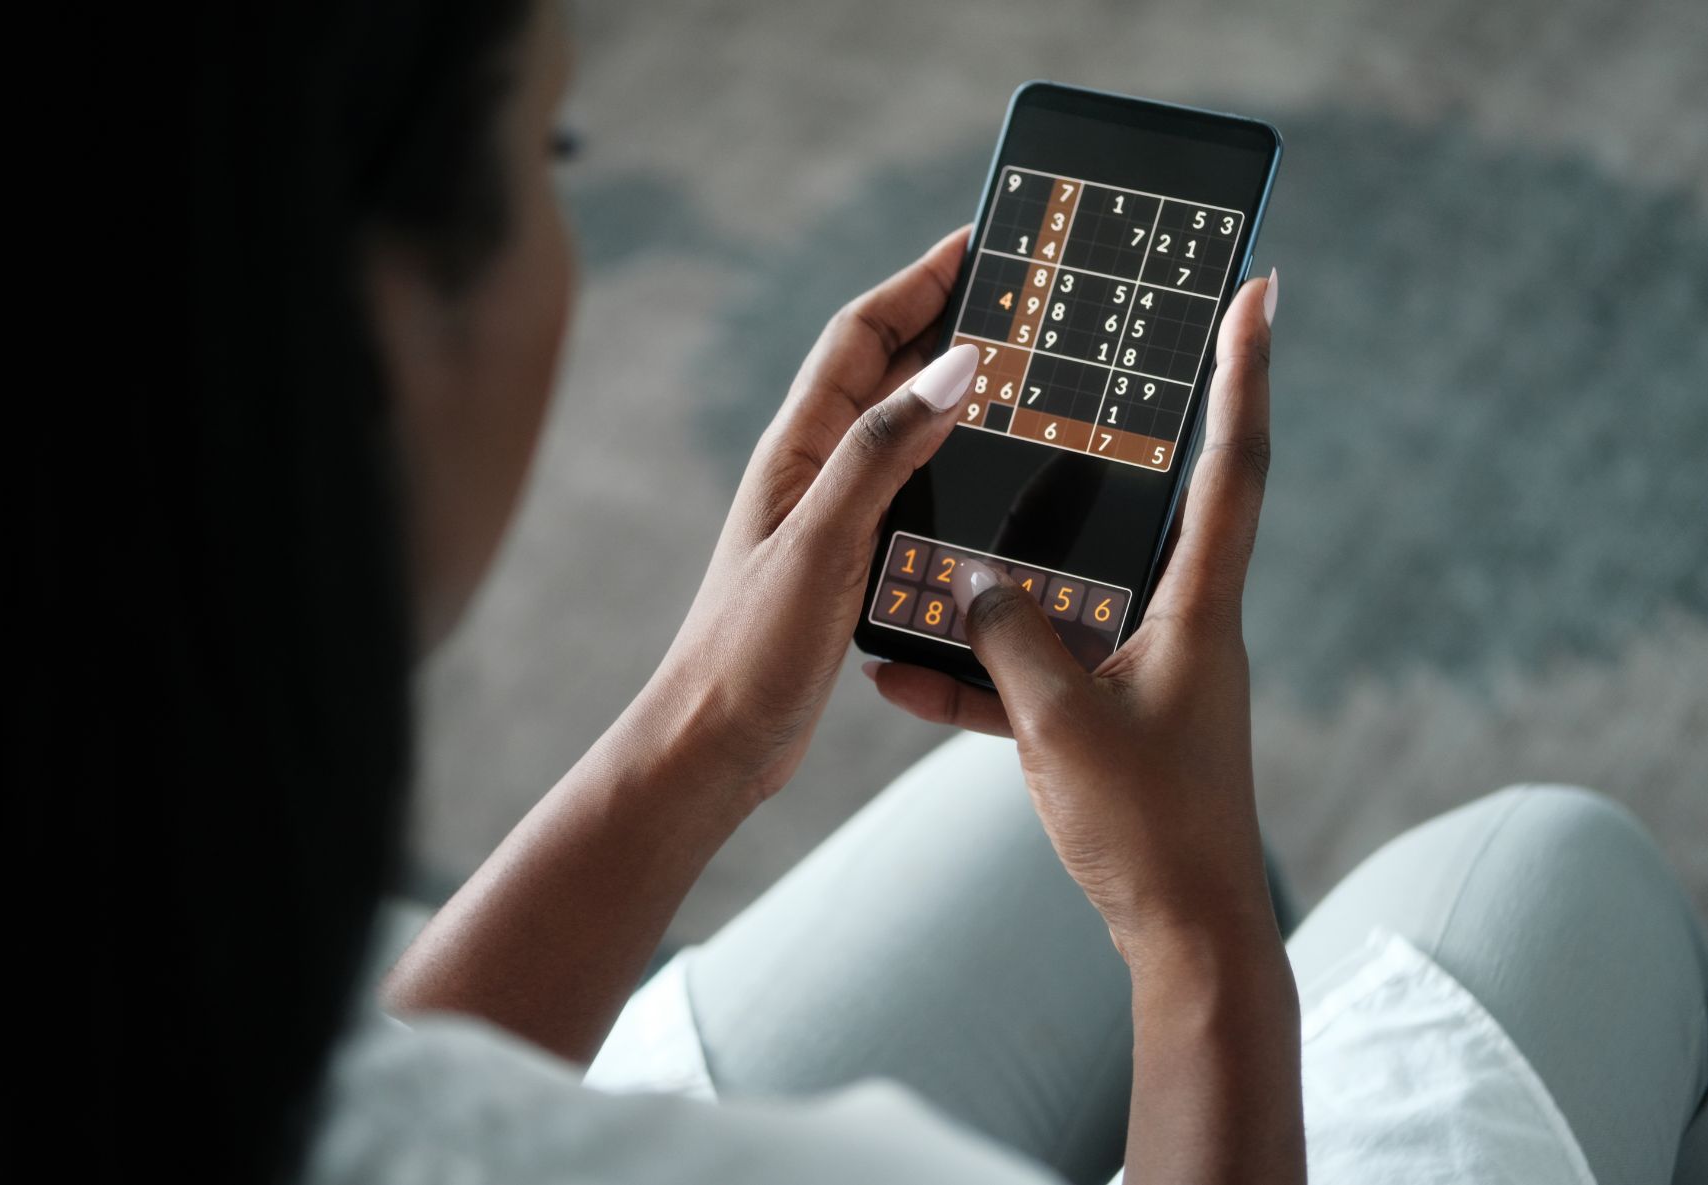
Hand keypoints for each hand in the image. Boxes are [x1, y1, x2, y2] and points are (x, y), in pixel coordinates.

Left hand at [639, 228, 977, 802]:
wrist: (715, 741)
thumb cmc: (749, 647)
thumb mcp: (822, 541)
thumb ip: (883, 452)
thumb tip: (954, 364)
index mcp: (797, 449)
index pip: (860, 336)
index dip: (916, 282)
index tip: (977, 244)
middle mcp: (814, 470)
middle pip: (887, 372)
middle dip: (947, 325)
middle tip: (1020, 301)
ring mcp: (833, 515)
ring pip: (904, 432)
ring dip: (955, 396)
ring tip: (1024, 375)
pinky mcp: (849, 561)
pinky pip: (909, 490)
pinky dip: (952, 466)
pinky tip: (992, 477)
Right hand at [868, 272, 1280, 959]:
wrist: (1182, 939)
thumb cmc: (1148, 827)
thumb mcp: (1062, 723)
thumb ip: (1009, 638)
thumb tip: (971, 578)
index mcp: (1200, 608)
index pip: (1234, 465)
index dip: (1245, 373)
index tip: (1258, 289)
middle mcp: (1182, 625)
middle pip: (1148, 511)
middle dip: (1106, 448)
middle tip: (1067, 378)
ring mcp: (1143, 673)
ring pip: (1069, 600)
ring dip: (1005, 587)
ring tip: (933, 553)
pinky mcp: (1109, 722)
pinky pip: (1038, 677)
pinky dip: (980, 678)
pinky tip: (902, 679)